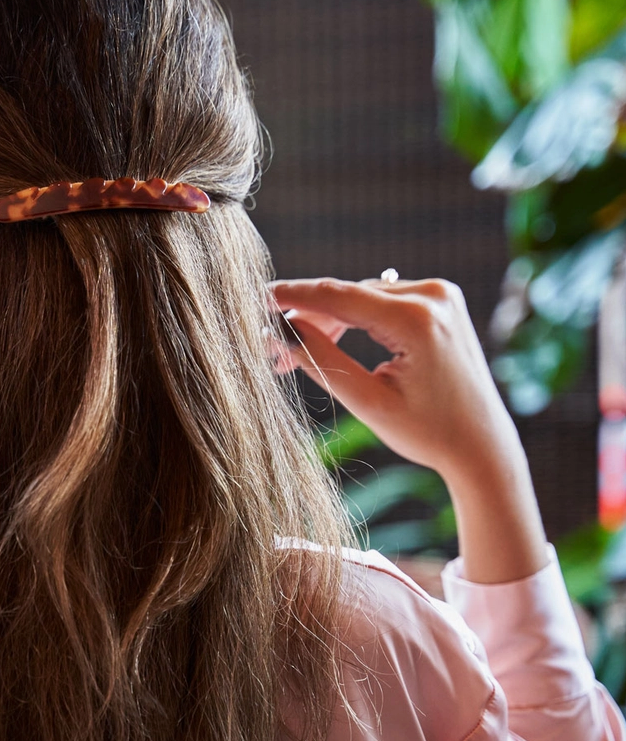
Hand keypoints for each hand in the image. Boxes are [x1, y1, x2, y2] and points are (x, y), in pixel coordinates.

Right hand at [272, 276, 547, 583]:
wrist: (482, 444)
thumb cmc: (428, 432)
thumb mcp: (368, 402)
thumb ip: (324, 362)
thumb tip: (283, 332)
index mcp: (417, 320)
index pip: (340, 296)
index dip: (294, 296)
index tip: (257, 298)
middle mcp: (433, 296)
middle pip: (349, 295)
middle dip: (307, 318)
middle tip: (270, 348)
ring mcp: (441, 295)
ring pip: (363, 297)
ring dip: (328, 320)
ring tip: (294, 352)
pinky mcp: (441, 303)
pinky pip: (383, 302)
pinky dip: (355, 319)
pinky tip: (329, 339)